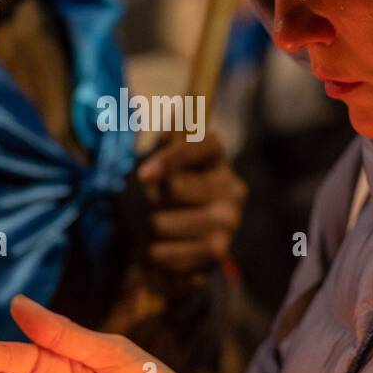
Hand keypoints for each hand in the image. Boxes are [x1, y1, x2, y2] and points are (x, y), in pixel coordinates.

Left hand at [136, 131, 246, 273]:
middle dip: (145, 198)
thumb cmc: (163, 192)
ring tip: (145, 231)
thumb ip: (164, 142)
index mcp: (216, 158)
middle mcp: (231, 188)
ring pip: (162, 225)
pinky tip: (156, 250)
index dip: (170, 159)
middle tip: (140, 206)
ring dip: (143, 230)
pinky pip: (168, 254)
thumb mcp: (159, 162)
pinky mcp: (218, 254)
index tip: (142, 175)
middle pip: (173, 189)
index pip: (200, 146)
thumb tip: (173, 118)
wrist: (176, 240)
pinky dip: (152, 255)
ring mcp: (228, 223)